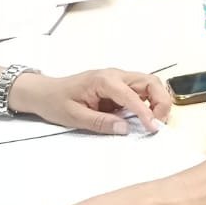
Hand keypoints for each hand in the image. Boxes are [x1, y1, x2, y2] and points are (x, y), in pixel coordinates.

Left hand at [9, 69, 171, 134]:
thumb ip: (101, 122)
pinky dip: (148, 103)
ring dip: (157, 101)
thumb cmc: (56, 102)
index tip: (153, 128)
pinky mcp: (118, 86)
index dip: (146, 112)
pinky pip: (141, 91)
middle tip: (158, 123)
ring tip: (153, 122)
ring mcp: (118, 79)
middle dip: (161, 101)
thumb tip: (125, 129)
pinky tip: (142, 118)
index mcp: (103, 80)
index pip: (133, 95)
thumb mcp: (74, 117)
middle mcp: (114, 75)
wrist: (44, 92)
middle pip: (150, 82)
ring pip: (149, 84)